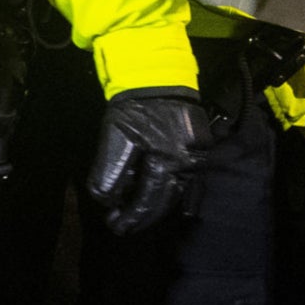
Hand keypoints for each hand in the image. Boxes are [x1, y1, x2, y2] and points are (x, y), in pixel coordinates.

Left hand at [86, 88, 212, 236]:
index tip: (115, 226)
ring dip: (155, 207)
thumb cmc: (134, 106)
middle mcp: (188, 162)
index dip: (131, 215)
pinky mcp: (200, 150)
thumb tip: (105, 200)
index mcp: (169, 159)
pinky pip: (187, 180)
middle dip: (142, 217)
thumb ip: (111, 171)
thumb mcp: (116, 135)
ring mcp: (197, 157)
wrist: (158, 76)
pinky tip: (167, 204)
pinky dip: (174, 194)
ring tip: (136, 218)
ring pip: (177, 192)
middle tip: (122, 228)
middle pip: (164, 200)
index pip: (148, 198)